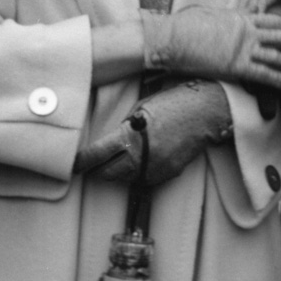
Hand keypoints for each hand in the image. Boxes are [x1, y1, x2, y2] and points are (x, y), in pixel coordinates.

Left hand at [74, 80, 232, 186]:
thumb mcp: (142, 107)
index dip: (81, 162)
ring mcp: (155, 167)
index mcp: (131, 135)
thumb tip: (109, 141)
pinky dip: (138, 173)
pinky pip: (144, 179)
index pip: (96, 155)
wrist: (207, 111)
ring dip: (117, 172)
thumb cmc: (174, 101)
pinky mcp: (167, 173)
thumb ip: (124, 127)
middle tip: (93, 163)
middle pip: (107, 173)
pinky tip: (141, 160)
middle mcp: (141, 155)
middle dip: (97, 169)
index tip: (73, 164)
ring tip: (118, 160)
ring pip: (124, 179)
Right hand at [141, 6, 280, 89]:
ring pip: (280, 56)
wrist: (171, 37)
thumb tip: (245, 12)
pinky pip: (263, 74)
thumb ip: (235, 16)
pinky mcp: (234, 66)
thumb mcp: (216, 14)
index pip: (279, 23)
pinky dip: (280, 79)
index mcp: (244, 18)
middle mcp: (248, 31)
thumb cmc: (187, 25)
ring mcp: (242, 48)